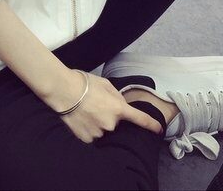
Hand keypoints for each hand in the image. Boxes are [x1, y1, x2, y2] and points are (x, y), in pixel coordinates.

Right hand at [44, 69, 163, 142]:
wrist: (64, 90)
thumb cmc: (85, 83)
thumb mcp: (106, 84)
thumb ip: (117, 96)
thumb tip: (121, 105)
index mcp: (118, 108)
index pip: (140, 119)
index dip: (151, 125)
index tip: (159, 130)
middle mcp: (111, 124)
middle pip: (115, 124)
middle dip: (108, 117)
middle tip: (94, 106)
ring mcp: (98, 133)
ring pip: (102, 131)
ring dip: (97, 124)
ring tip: (85, 112)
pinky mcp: (86, 139)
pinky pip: (91, 136)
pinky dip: (88, 129)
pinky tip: (80, 120)